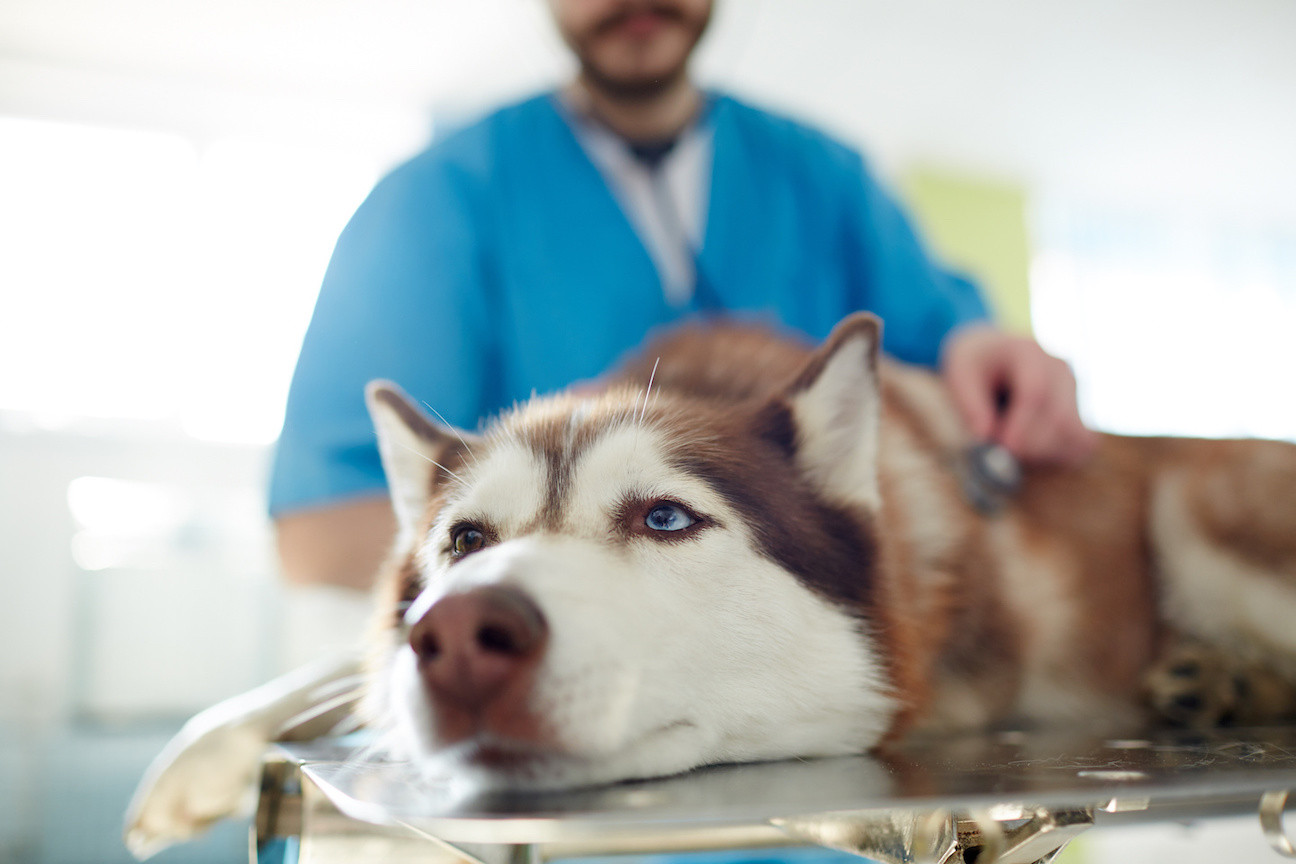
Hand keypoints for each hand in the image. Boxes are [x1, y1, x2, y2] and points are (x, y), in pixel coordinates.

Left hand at [940, 324, 1096, 465]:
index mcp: (1028, 353)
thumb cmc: (974, 364)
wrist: (991, 352)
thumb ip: (970, 405)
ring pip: (1075, 434)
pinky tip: (1031, 455)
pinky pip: (1082, 443)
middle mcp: (1058, 370)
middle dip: (1030, 445)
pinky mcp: (1078, 411)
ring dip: (1044, 454)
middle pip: (1060, 417)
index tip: (1003, 448)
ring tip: (1012, 451)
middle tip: (1000, 455)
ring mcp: (1072, 390)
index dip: (1021, 425)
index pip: (1035, 392)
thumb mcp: (959, 375)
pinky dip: (1059, 457)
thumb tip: (986, 437)